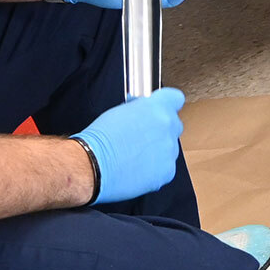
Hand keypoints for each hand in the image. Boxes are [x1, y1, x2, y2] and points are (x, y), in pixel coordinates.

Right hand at [73, 88, 185, 202]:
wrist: (93, 165)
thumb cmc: (101, 138)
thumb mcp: (119, 111)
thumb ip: (139, 110)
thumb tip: (142, 111)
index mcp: (157, 108)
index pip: (175, 98)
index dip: (167, 103)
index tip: (160, 109)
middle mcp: (167, 126)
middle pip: (173, 124)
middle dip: (160, 129)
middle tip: (142, 136)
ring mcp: (169, 150)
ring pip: (170, 147)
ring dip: (158, 150)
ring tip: (135, 155)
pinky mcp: (167, 171)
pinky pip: (166, 167)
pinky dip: (155, 169)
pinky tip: (137, 168)